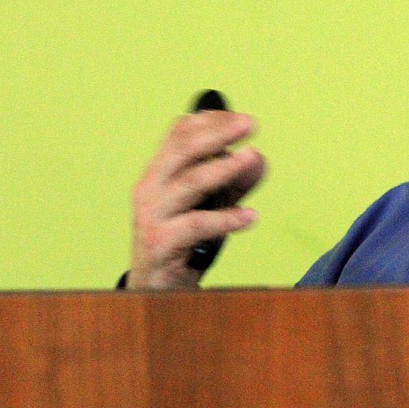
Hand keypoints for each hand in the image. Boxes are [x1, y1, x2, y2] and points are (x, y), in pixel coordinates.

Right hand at [128, 110, 266, 289]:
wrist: (155, 289)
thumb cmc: (181, 241)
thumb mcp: (209, 205)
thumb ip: (233, 183)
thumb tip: (258, 159)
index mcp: (158, 172)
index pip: (179, 133)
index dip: (211, 120)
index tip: (241, 118)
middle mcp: (150, 189)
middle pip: (182, 150)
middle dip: (218, 133)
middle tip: (250, 124)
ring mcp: (153, 216)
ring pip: (190, 183)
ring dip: (224, 168)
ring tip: (253, 157)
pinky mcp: (161, 243)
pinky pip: (197, 225)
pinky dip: (226, 219)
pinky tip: (250, 216)